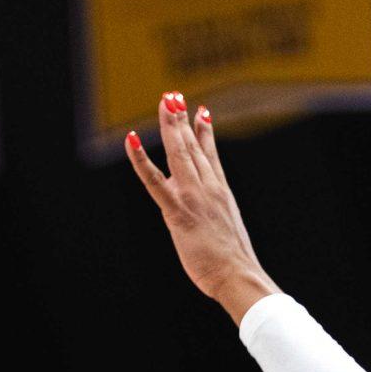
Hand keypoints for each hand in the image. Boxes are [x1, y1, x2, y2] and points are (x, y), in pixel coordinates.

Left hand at [125, 94, 278, 321]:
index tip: (202, 112)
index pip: (210, 155)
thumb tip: (215, 221)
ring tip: (166, 102)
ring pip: (179, 154)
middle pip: (193, 147)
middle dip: (182, 120)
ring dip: (171, 126)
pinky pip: (154, 180)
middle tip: (174, 97)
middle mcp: (208, 188)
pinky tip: (131, 139)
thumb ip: (218, 220)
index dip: (205, 132)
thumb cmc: (234, 264)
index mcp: (221, 193)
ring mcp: (193, 197)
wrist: (239, 275)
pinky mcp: (178, 211)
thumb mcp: (228, 233)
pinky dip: (141, 159)